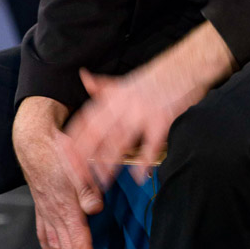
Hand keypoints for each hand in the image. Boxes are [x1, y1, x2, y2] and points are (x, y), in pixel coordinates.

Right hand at [13, 97, 102, 248]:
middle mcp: (56, 214)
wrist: (33, 140)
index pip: (79, 242)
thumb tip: (96, 208)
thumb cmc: (56, 150)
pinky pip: (44, 233)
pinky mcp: (41, 206)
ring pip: (56, 246)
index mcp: (67, 206)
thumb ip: (87, 188)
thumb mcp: (76, 164)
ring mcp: (46, 211)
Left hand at [65, 20, 236, 189]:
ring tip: (102, 182)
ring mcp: (143, 111)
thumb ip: (102, 85)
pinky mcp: (162, 119)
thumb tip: (83, 76)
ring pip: (120, 140)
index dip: (74, 138)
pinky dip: (144, 161)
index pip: (87, 118)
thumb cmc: (156, 76)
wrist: (186, 65)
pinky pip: (150, 144)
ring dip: (109, 162)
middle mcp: (124, 103)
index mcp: (114, 95)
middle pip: (98, 132)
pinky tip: (139, 176)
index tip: (64, 155)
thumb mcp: (124, 79)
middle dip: (86, 155)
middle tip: (79, 177)